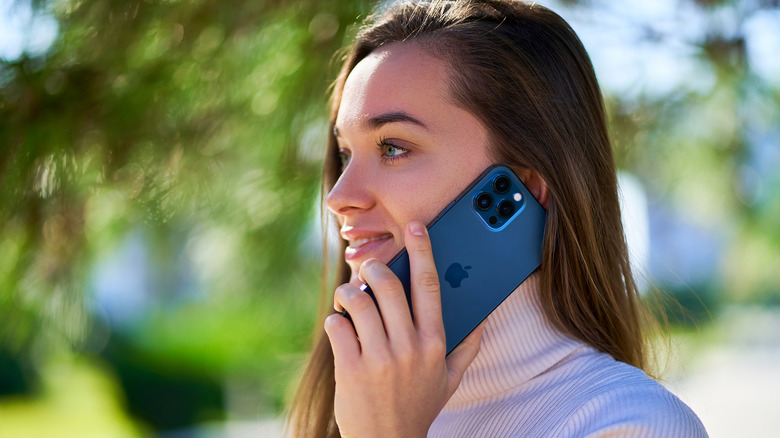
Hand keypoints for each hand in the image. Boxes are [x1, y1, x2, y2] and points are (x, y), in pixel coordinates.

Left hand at [324, 220, 483, 437]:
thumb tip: (482, 317)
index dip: (423, 250)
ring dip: (348, 292)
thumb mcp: (449, 380)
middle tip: (368, 270)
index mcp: (435, 343)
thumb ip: (467, 347)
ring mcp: (379, 358)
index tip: (416, 226)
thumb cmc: (418, 407)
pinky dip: (335, 320)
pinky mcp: (351, 369)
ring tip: (348, 298)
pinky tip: (340, 327)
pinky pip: (337, 326)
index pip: (430, 285)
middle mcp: (410, 347)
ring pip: (358, 301)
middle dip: (373, 268)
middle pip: (388, 284)